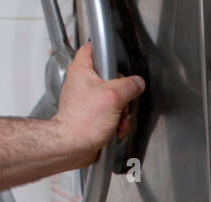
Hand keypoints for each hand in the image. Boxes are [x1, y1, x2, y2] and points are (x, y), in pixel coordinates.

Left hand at [52, 42, 144, 166]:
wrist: (72, 146)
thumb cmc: (82, 122)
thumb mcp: (113, 97)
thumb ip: (129, 86)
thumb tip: (137, 83)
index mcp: (82, 70)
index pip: (92, 48)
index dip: (106, 51)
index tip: (117, 59)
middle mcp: (81, 82)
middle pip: (111, 78)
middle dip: (122, 93)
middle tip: (120, 101)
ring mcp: (86, 99)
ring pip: (112, 98)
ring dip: (121, 111)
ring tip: (117, 119)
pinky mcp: (89, 114)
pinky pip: (109, 112)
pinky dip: (115, 121)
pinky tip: (115, 128)